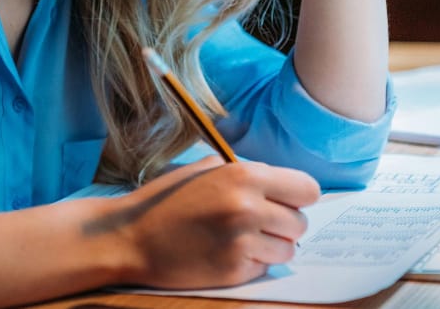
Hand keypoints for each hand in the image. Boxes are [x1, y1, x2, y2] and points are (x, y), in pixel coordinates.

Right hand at [107, 156, 320, 288]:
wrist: (131, 237)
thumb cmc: (168, 200)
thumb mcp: (205, 170)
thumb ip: (245, 172)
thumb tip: (278, 182)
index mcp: (245, 175)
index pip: (307, 189)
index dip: (299, 197)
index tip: (288, 201)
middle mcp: (248, 207)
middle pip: (300, 223)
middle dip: (284, 223)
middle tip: (260, 223)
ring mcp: (242, 242)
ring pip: (287, 249)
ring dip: (272, 246)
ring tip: (244, 239)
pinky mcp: (234, 271)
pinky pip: (264, 268)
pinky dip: (252, 263)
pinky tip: (227, 253)